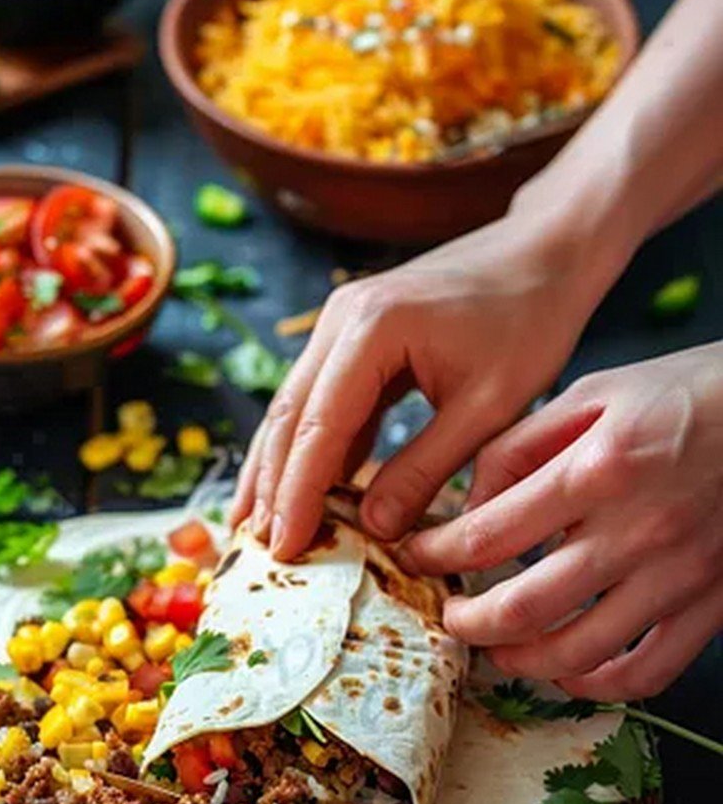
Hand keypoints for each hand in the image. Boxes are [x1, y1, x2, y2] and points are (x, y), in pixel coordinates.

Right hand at [230, 208, 608, 560]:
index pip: (318, 428)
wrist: (545, 252)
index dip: (297, 495)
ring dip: (277, 470)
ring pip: (293, 409)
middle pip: (287, 417)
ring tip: (258, 529)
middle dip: (271, 489)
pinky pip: (319, 400)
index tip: (284, 549)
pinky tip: (302, 491)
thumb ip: (426, 469)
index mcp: (372, 329)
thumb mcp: (487, 408)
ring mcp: (339, 323)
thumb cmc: (529, 323)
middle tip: (259, 551)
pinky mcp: (351, 335)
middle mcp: (339, 319)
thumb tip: (374, 528)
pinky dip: (309, 448)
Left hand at [400, 344, 722, 699]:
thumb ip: (520, 447)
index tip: (417, 558)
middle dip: (467, 623)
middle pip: (523, 608)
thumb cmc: (686, 393)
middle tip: (450, 617)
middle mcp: (636, 530)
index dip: (437, 556)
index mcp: (598, 469)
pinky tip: (568, 670)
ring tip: (497, 648)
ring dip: (520, 661)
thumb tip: (468, 506)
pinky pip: (646, 672)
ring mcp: (677, 575)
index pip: (488, 535)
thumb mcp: (594, 393)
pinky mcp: (712, 604)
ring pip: (577, 653)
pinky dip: (596, 684)